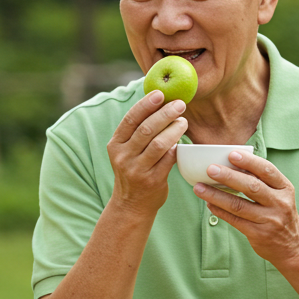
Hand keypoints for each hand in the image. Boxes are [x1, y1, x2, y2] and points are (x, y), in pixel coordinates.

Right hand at [108, 90, 187, 215]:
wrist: (131, 205)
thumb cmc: (134, 170)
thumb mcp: (127, 151)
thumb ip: (137, 132)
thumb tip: (159, 102)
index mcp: (115, 145)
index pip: (130, 120)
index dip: (145, 105)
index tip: (160, 94)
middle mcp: (123, 157)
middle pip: (146, 129)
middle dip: (165, 114)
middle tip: (180, 104)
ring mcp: (137, 170)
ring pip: (159, 144)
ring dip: (174, 129)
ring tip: (183, 121)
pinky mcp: (152, 180)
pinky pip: (168, 159)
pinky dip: (176, 147)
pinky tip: (182, 141)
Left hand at [193, 150, 298, 264]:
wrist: (293, 247)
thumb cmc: (280, 214)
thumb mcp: (280, 195)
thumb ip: (262, 182)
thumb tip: (229, 165)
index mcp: (285, 188)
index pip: (267, 170)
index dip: (249, 161)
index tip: (231, 154)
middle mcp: (280, 203)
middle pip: (252, 186)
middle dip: (229, 176)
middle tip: (210, 169)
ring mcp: (269, 220)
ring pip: (238, 205)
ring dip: (216, 195)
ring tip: (199, 188)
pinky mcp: (258, 234)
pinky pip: (235, 220)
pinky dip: (219, 211)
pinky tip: (208, 204)